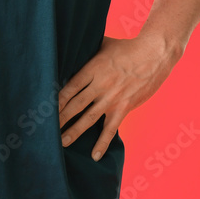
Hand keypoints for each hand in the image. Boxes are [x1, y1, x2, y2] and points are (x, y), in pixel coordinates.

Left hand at [57, 34, 179, 161]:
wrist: (154, 55)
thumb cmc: (127, 48)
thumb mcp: (103, 44)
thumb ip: (87, 49)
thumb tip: (72, 45)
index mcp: (93, 68)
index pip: (70, 87)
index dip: (57, 99)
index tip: (45, 109)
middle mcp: (100, 84)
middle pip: (76, 104)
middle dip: (60, 118)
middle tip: (47, 129)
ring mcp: (112, 98)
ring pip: (89, 118)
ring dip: (74, 131)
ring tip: (62, 142)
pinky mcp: (124, 107)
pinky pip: (111, 128)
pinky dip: (102, 142)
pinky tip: (95, 155)